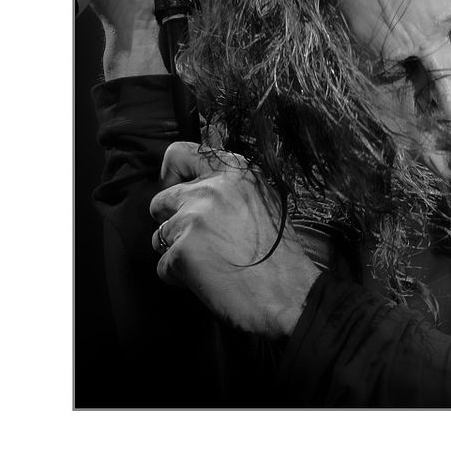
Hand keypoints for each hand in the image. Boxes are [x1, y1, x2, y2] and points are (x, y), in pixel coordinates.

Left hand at [150, 142, 321, 337]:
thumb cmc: (281, 256)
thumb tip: (194, 190)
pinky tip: (209, 280)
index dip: (171, 174)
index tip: (174, 188)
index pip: (180, 154)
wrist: (290, 295)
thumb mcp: (265, 201)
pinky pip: (163, 265)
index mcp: (235, 172)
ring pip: (160, 235)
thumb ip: (229, 190)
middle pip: (162, 199)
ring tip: (210, 264)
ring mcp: (193, 218)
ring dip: (177, 252)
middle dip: (173, 222)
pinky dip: (179, 277)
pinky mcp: (181, 251)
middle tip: (200, 242)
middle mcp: (211, 188)